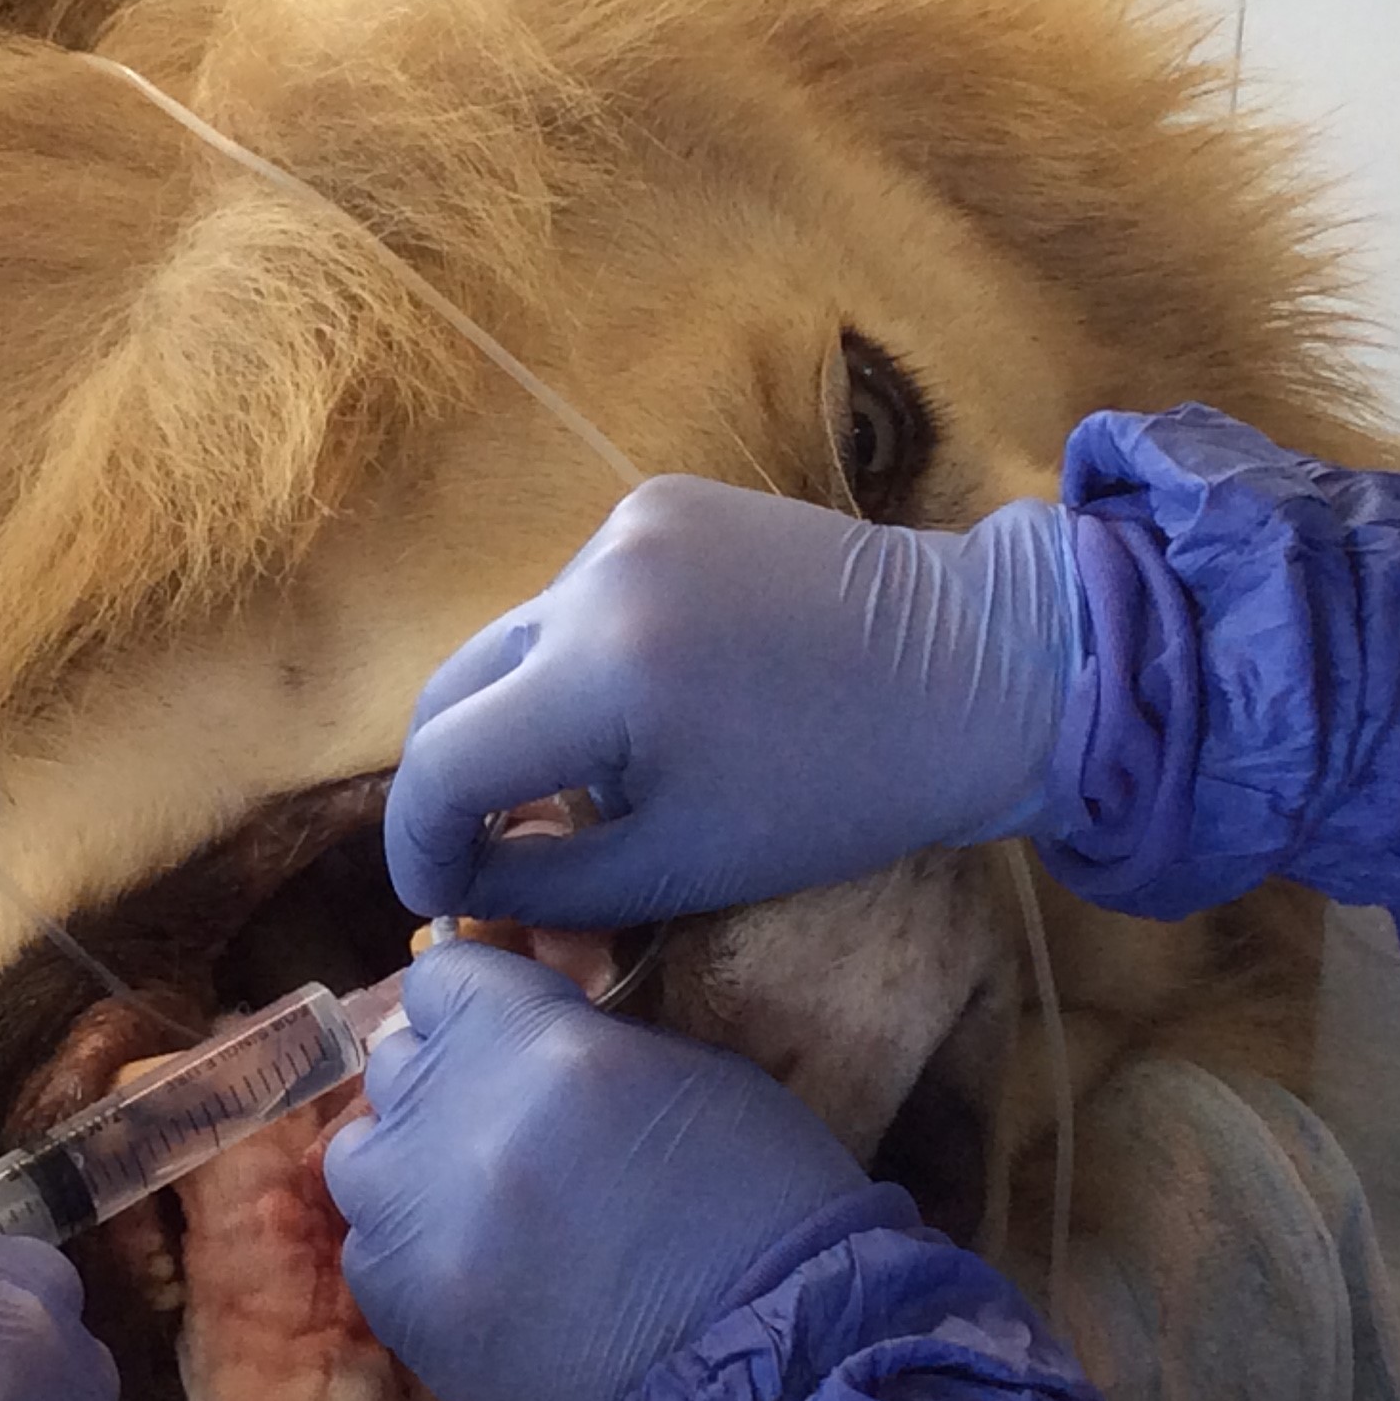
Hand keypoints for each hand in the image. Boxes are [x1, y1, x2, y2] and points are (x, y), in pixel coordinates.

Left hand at [323, 945, 884, 1400]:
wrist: (771, 1372)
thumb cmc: (761, 1204)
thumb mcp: (686, 1070)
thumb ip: (580, 1039)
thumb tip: (522, 1030)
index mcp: (536, 1041)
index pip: (443, 978)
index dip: (476, 1004)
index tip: (502, 1030)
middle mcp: (455, 1116)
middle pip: (399, 1061)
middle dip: (448, 1080)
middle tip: (504, 1125)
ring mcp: (417, 1218)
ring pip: (362, 1154)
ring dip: (411, 1164)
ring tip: (477, 1202)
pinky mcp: (403, 1308)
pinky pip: (369, 1249)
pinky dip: (412, 1250)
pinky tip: (480, 1273)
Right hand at [383, 475, 1081, 925]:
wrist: (980, 666)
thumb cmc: (842, 791)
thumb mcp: (680, 867)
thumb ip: (543, 883)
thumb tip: (454, 884)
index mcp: (603, 675)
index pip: (440, 766)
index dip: (418, 847)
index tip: (438, 898)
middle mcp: (593, 578)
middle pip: (450, 691)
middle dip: (452, 784)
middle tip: (483, 854)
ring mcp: (623, 526)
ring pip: (511, 646)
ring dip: (521, 721)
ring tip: (593, 784)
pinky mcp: (657, 502)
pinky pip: (572, 601)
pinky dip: (579, 664)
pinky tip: (650, 704)